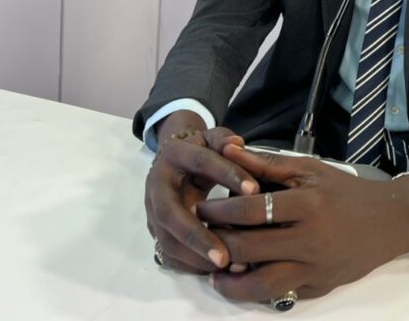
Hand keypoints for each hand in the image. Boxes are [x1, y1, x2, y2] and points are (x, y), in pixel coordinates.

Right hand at [144, 111, 258, 272]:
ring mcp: (153, 212)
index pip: (201, 162)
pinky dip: (193, 266)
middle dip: (197, 236)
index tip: (255, 191)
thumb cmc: (201, 150)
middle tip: (224, 256)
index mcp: (175, 155)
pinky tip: (219, 271)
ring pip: (166, 241)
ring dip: (195, 257)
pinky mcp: (157, 231)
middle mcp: (157, 186)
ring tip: (228, 267)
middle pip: (170, 214)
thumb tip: (237, 144)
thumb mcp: (213, 137)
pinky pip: (170, 255)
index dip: (228, 174)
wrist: (175, 162)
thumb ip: (224, 139)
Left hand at [195, 145, 408, 301]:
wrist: (389, 221)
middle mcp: (311, 240)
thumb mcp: (309, 169)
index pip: (252, 211)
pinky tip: (241, 279)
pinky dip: (256, 289)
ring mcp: (315, 269)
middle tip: (200, 235)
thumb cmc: (345, 192)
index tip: (201, 209)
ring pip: (262, 284)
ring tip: (214, 272)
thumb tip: (228, 151)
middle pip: (250, 248)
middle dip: (218, 242)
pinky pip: (279, 293)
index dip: (220, 211)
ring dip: (231, 282)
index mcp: (308, 205)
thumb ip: (267, 163)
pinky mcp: (318, 288)